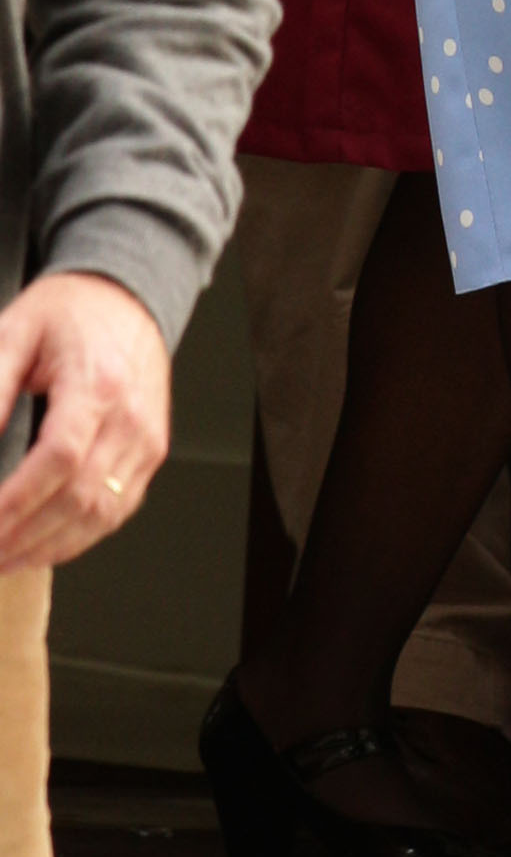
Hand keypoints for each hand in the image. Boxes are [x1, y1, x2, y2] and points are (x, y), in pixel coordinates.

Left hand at [0, 269, 170, 574]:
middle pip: (80, 498)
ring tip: (5, 558)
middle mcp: (131, 418)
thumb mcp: (14, 333)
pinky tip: (43, 546)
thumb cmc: (69, 314)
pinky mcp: (150, 453)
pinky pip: (118, 509)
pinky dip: (79, 538)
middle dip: (24, 536)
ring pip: (101, 514)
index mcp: (98, 384)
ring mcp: (146, 440)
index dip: (17, 501)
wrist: (126, 298)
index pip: (60, 459)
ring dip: (49, 547)